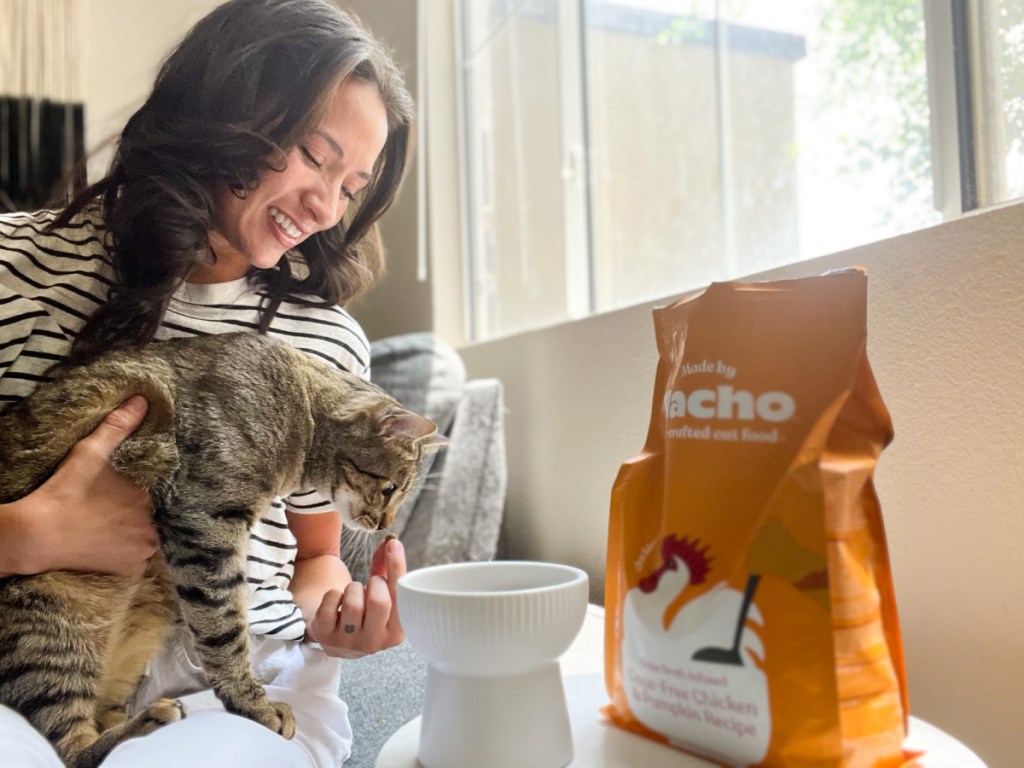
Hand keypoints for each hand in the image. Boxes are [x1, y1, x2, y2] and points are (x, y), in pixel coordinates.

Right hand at [20, 396, 157, 574]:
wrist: (35, 536)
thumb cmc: (62, 493)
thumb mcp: (90, 454)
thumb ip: (117, 427)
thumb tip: (142, 401)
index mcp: (146, 497)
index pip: (142, 495)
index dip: (124, 495)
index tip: (103, 498)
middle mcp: (151, 526)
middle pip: (143, 517)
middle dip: (127, 515)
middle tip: (99, 515)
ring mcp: (141, 552)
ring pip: (141, 538)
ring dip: (128, 534)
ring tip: (101, 530)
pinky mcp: (129, 571)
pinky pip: (135, 561)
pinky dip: (124, 555)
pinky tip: (105, 547)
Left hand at [311, 538, 405, 657]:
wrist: (335, 636)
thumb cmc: (365, 611)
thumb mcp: (382, 596)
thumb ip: (387, 569)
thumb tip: (391, 542)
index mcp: (396, 633)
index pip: (401, 598)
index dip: (397, 568)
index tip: (393, 544)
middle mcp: (374, 643)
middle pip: (379, 602)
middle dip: (374, 583)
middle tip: (371, 584)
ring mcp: (348, 643)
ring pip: (353, 603)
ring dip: (352, 589)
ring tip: (353, 594)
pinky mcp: (325, 636)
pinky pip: (331, 602)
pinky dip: (333, 594)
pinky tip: (336, 603)